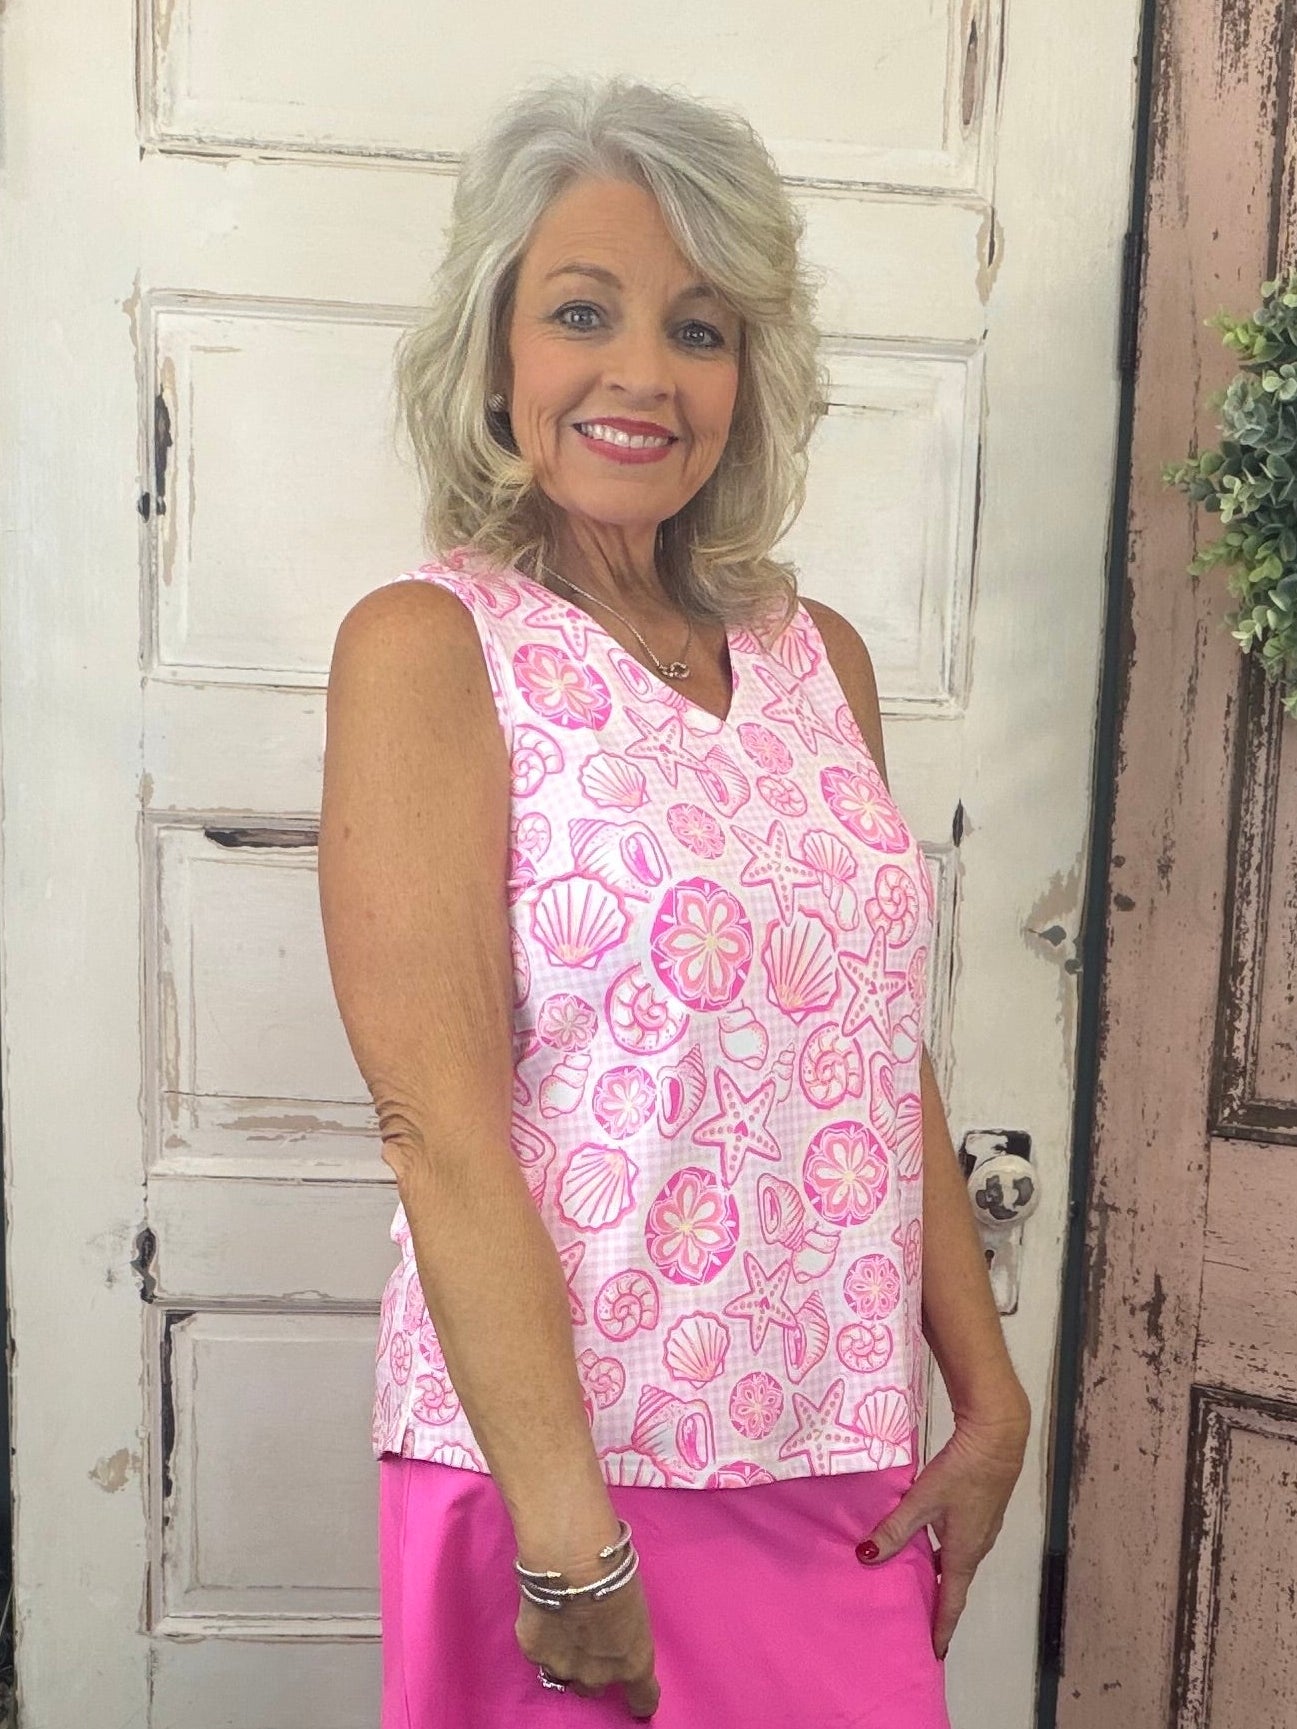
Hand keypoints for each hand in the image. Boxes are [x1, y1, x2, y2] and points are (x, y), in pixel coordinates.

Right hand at [515, 1571, 660, 1718]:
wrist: (573, 1560)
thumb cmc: (615, 1570)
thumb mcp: (635, 1604)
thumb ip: (624, 1631)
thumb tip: (612, 1628)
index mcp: (633, 1662)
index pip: (643, 1698)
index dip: (641, 1700)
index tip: (638, 1702)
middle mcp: (599, 1675)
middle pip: (595, 1687)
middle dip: (592, 1667)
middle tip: (588, 1639)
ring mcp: (564, 1667)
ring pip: (563, 1674)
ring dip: (565, 1657)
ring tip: (563, 1624)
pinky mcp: (534, 1652)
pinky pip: (539, 1652)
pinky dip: (542, 1636)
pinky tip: (543, 1611)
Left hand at [856, 1404, 1028, 1659]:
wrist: (998, 1438)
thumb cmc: (962, 1473)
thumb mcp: (923, 1500)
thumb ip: (895, 1528)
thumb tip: (866, 1556)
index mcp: (964, 1552)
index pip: (952, 1600)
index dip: (941, 1626)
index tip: (934, 1652)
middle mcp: (977, 1546)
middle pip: (956, 1582)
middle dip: (939, 1602)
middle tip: (920, 1619)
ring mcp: (983, 1526)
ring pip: (959, 1559)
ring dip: (942, 1575)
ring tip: (920, 1583)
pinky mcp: (983, 1507)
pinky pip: (962, 1540)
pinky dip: (946, 1551)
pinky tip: (930, 1539)